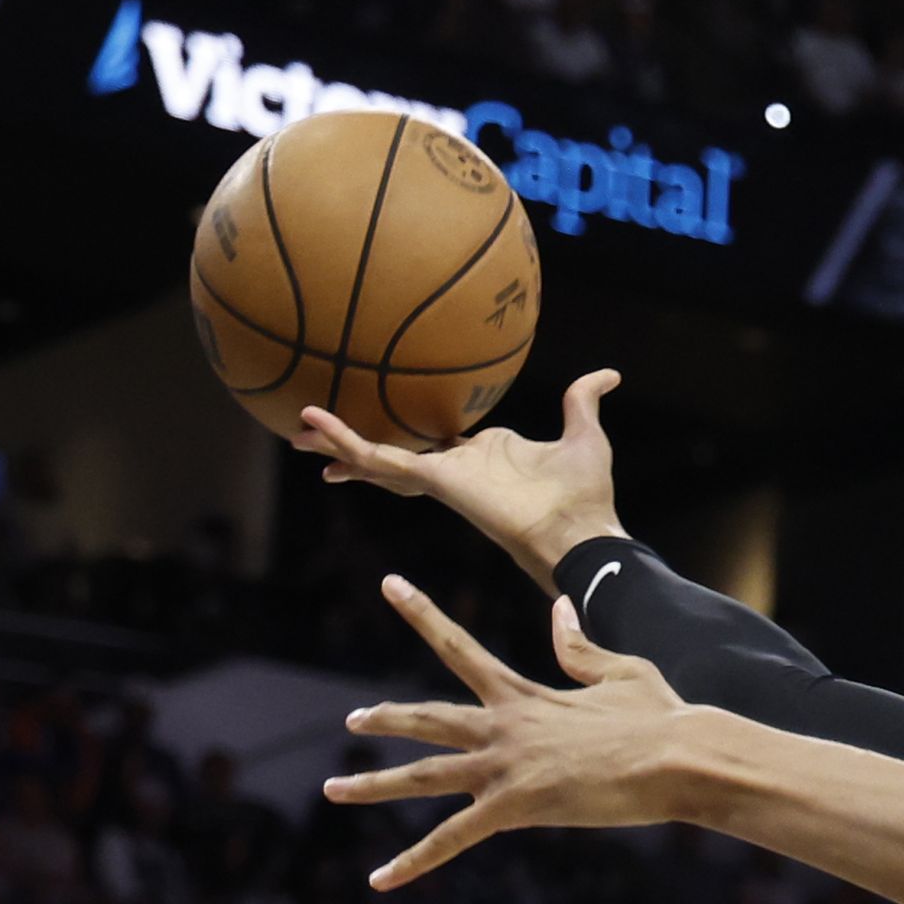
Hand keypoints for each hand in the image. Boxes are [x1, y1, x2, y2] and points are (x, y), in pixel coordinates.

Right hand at [299, 369, 627, 590]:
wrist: (581, 530)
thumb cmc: (586, 495)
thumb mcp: (583, 432)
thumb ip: (583, 400)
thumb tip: (607, 373)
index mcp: (481, 457)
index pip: (431, 442)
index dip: (404, 433)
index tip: (380, 421)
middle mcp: (455, 469)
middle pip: (393, 452)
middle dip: (354, 446)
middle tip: (312, 434)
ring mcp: (442, 477)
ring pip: (378, 457)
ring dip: (338, 442)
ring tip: (296, 430)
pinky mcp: (436, 481)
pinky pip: (383, 459)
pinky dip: (348, 442)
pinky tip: (317, 425)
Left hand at [326, 577, 695, 886]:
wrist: (679, 757)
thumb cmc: (662, 718)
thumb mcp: (620, 672)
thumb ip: (579, 649)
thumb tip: (559, 612)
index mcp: (525, 694)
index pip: (460, 646)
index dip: (422, 613)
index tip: (390, 584)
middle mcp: (504, 726)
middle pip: (428, 717)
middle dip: (387, 718)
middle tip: (353, 719)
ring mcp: (505, 766)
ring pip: (422, 776)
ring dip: (374, 784)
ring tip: (334, 788)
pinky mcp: (514, 806)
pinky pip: (449, 840)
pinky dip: (411, 861)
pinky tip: (378, 880)